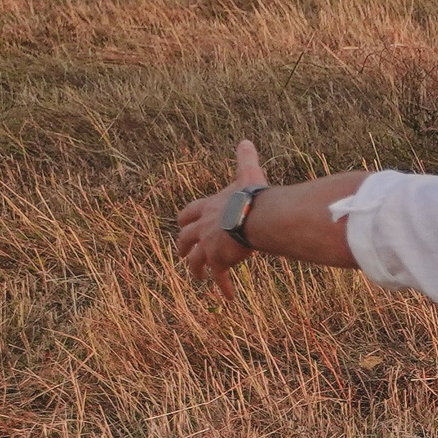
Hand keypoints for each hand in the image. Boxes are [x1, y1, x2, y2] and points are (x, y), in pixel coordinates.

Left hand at [175, 139, 269, 298]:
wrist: (255, 217)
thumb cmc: (253, 196)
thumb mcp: (247, 174)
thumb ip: (245, 159)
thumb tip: (245, 141)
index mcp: (208, 206)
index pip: (188, 212)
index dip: (185, 219)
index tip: (182, 224)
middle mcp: (203, 226)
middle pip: (184, 237)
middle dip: (182, 245)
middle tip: (182, 253)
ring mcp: (208, 244)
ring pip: (195, 260)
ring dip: (196, 269)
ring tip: (198, 278)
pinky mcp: (218, 260)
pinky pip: (218, 276)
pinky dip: (222, 287)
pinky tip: (228, 297)